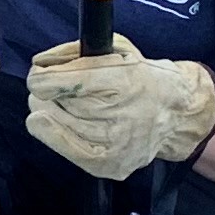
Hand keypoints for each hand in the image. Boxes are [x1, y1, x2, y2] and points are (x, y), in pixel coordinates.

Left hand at [25, 43, 214, 181]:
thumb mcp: (117, 50)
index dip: (44, 78)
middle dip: (48, 95)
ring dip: (50, 113)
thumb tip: (40, 63)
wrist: (176, 116)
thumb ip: (75, 51)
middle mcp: (125, 115)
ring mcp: (119, 144)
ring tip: (58, 104)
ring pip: (62, 125)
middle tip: (50, 89)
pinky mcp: (112, 165)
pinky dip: (51, 135)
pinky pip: (69, 151)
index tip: (37, 74)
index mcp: (127, 80)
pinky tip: (45, 123)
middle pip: (63, 104)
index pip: (72, 82)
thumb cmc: (142, 79)